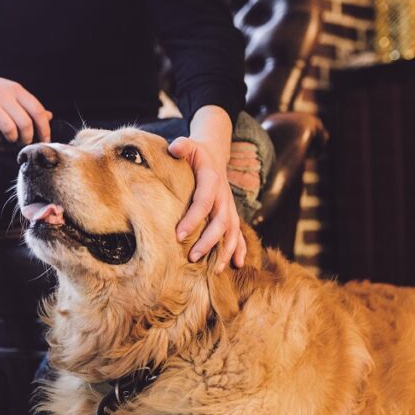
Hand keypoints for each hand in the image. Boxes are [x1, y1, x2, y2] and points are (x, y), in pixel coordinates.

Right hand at [0, 65, 51, 143]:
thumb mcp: (9, 92)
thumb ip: (28, 105)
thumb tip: (49, 117)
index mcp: (15, 89)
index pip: (37, 111)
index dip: (44, 129)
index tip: (44, 141)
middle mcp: (3, 94)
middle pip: (25, 123)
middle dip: (27, 138)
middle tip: (23, 142)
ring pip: (9, 130)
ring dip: (12, 140)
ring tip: (10, 139)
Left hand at [171, 106, 246, 269]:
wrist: (214, 153)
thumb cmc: (195, 153)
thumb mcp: (188, 144)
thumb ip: (181, 146)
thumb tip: (174, 148)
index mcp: (212, 180)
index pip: (203, 202)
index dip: (192, 219)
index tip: (177, 235)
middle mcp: (224, 196)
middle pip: (220, 222)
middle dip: (208, 242)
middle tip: (192, 258)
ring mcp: (229, 207)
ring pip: (232, 231)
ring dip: (226, 251)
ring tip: (216, 270)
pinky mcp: (230, 214)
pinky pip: (238, 233)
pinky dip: (240, 249)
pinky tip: (237, 265)